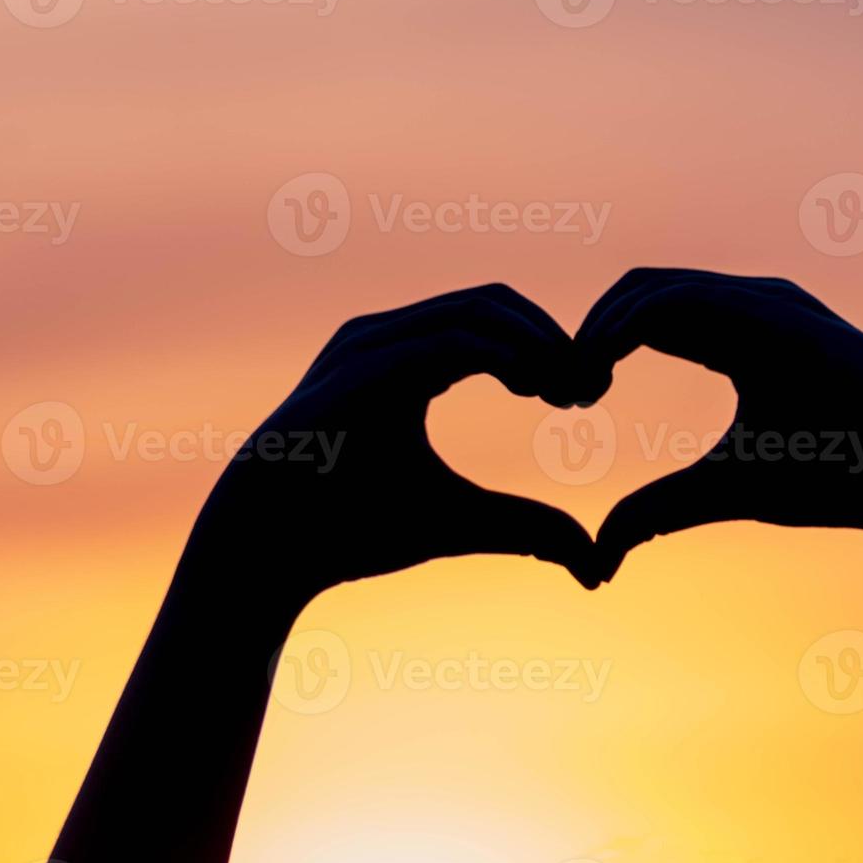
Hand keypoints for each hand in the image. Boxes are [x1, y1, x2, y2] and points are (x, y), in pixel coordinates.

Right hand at [190, 284, 610, 604]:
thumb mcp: (459, 523)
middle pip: (493, 302)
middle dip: (552, 336)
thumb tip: (591, 559)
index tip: (585, 400)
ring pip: (473, 310)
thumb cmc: (351, 531)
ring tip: (567, 388)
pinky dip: (497, 354)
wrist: (270, 550)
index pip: (497, 324)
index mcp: (409, 362)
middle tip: (589, 389)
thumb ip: (523, 528)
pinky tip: (531, 386)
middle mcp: (388, 341)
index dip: (551, 351)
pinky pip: (442, 341)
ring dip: (533, 340)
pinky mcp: (359, 368)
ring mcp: (369, 347)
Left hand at [577, 268, 862, 578]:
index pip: (640, 320)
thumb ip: (656, 510)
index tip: (570, 401)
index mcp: (731, 338)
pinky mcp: (773, 311)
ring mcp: (760, 302)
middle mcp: (743, 308)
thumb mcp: (717, 492)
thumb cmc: (832, 478)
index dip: (594, 351)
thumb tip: (598, 556)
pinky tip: (602, 370)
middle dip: (585, 333)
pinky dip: (628, 327)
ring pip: (649, 287)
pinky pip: (681, 299)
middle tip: (562, 391)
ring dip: (598, 329)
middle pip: (634, 293)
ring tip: (577, 385)